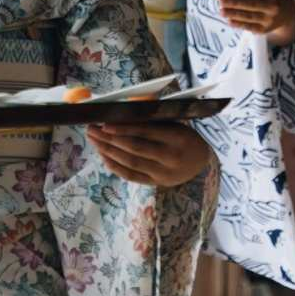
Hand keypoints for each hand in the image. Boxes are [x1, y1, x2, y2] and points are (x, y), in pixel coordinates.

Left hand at [87, 122, 210, 186]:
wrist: (202, 162)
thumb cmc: (184, 137)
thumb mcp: (174, 123)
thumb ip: (152, 119)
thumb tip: (120, 111)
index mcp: (177, 137)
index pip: (144, 132)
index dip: (122, 128)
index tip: (104, 123)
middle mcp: (170, 157)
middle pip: (133, 148)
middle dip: (109, 139)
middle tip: (92, 130)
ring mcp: (163, 173)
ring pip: (130, 163)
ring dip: (108, 152)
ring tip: (94, 141)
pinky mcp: (157, 184)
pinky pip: (132, 177)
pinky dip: (115, 167)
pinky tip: (104, 157)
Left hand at [215, 0, 294, 45]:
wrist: (288, 13)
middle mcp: (272, 6)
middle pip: (251, 4)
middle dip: (234, 3)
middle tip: (221, 2)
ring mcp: (269, 19)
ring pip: (249, 16)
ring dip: (233, 14)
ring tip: (222, 11)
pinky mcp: (265, 29)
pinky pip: (250, 27)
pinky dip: (239, 24)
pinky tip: (229, 21)